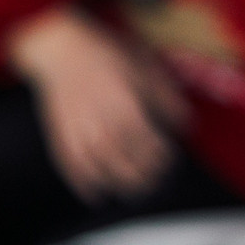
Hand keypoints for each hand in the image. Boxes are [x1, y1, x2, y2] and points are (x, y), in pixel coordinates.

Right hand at [9, 8, 190, 202]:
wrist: (63, 49)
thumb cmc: (108, 54)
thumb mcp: (146, 67)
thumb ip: (166, 97)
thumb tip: (184, 123)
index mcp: (127, 108)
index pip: (150, 145)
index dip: (163, 156)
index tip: (172, 157)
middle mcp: (103, 125)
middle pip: (128, 163)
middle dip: (146, 175)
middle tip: (157, 178)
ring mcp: (79, 133)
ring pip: (102, 170)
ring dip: (120, 184)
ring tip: (134, 189)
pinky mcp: (61, 137)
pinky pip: (73, 169)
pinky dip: (86, 186)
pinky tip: (97, 195)